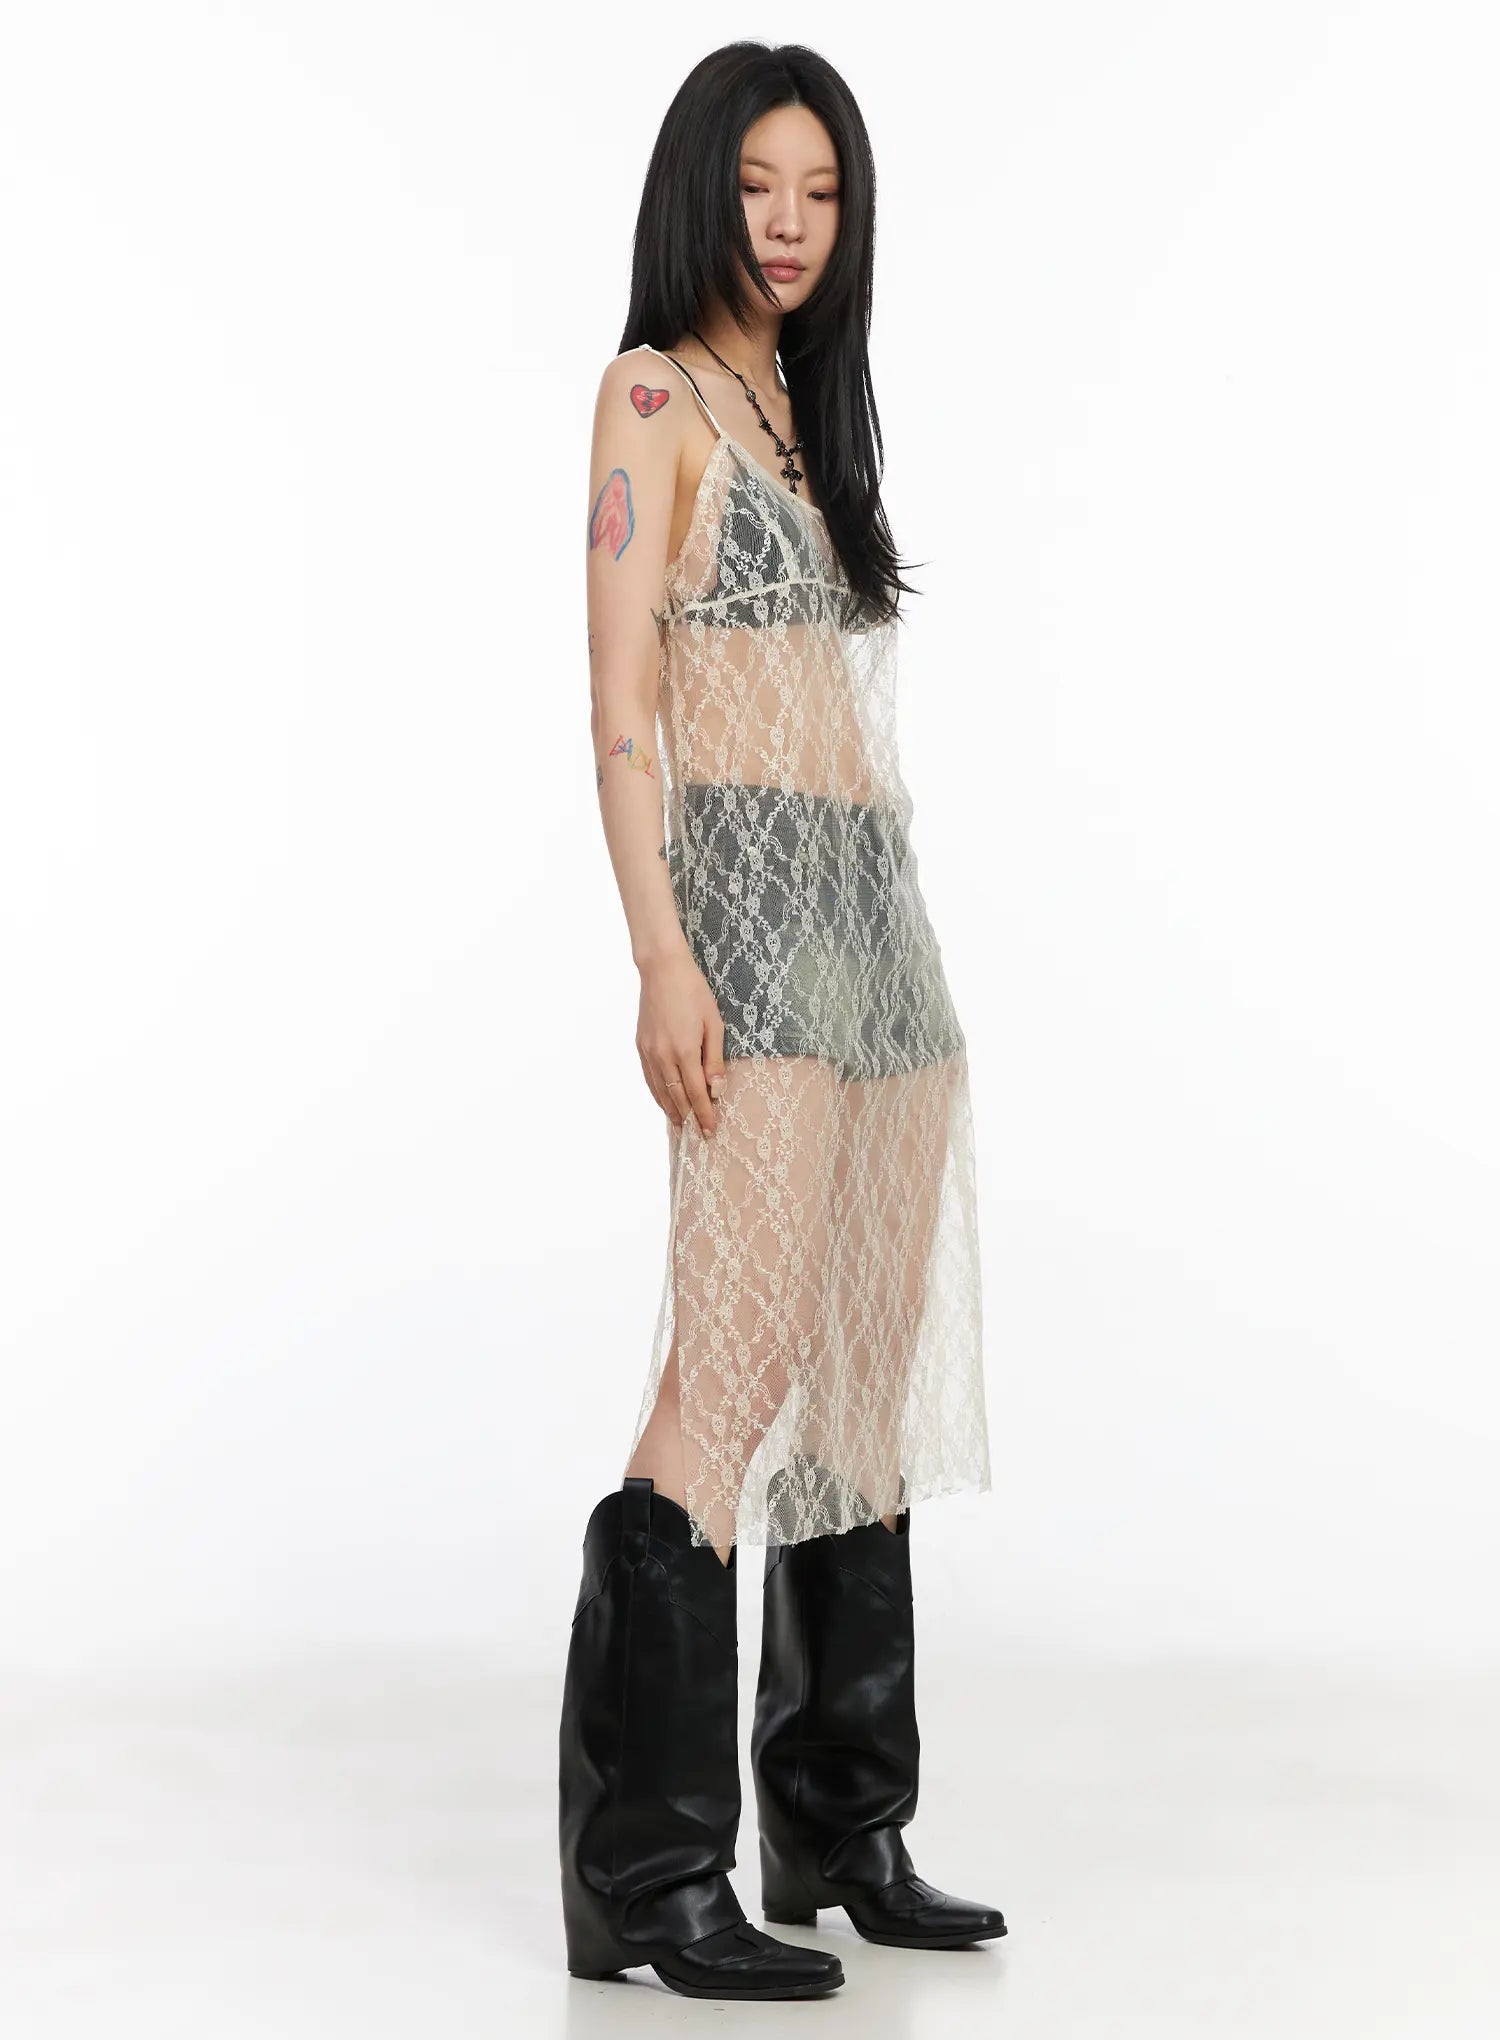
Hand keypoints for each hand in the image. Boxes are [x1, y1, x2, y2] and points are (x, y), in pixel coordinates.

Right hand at [636, 949, 725, 1135]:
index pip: (696, 1094)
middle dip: (689, 1119)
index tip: (710, 1131)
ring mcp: (649, 1052)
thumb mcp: (714, 1024)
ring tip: (682, 1126)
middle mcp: (663, 1056)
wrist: (662, 970)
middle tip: (699, 1135)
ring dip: (671, 1111)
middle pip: (677, 1098)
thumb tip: (715, 1089)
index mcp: (685, 1051)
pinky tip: (665, 1102)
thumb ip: (714, 1059)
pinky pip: (649, 1079)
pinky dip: (658, 1095)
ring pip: (660, 1092)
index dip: (704, 1114)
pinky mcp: (640, 1046)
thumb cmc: (694, 993)